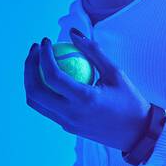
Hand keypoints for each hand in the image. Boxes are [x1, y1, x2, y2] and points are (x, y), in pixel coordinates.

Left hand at [24, 27, 151, 150]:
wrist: (136, 133)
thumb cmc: (129, 100)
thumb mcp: (115, 72)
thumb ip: (92, 51)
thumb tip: (72, 32)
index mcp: (84, 99)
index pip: (52, 76)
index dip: (43, 55)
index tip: (46, 40)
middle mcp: (71, 114)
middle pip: (34, 91)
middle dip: (29, 67)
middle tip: (36, 49)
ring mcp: (66, 123)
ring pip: (35, 102)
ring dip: (31, 80)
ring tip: (38, 61)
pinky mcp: (67, 127)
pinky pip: (47, 108)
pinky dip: (43, 90)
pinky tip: (50, 76)